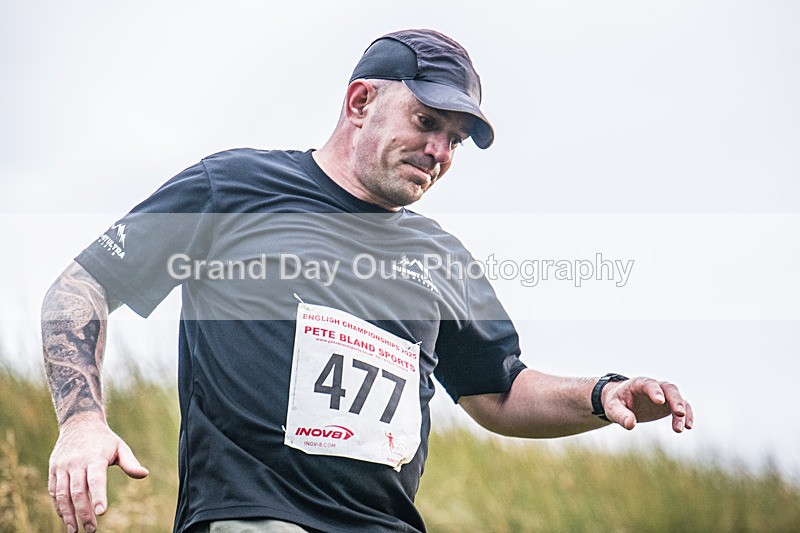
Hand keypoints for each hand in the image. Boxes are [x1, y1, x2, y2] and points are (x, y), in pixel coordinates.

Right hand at [48, 414, 148, 532]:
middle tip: (91, 529)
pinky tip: (66, 518)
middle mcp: (76, 462)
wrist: (79, 423)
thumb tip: (144, 474)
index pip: (95, 480)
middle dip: (83, 512)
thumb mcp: (120, 447)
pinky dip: (59, 507)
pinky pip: (54, 491)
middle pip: (77, 491)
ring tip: (75, 530)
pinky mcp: (53, 469)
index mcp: (94, 457)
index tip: (101, 513)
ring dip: (68, 514)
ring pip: (62, 494)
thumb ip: (130, 463)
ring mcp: (62, 466)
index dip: (97, 496)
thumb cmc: (104, 439)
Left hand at [601, 377, 693, 432]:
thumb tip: (631, 425)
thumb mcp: (613, 409)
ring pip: (678, 398)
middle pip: (669, 388)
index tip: (660, 401)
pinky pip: (683, 407)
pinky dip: (687, 415)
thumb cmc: (616, 403)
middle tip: (679, 413)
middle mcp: (654, 386)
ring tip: (681, 428)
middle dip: (675, 400)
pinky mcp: (669, 404)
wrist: (621, 402)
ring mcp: (664, 394)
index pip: (648, 384)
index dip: (655, 391)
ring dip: (683, 412)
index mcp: (638, 383)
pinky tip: (688, 427)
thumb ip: (621, 416)